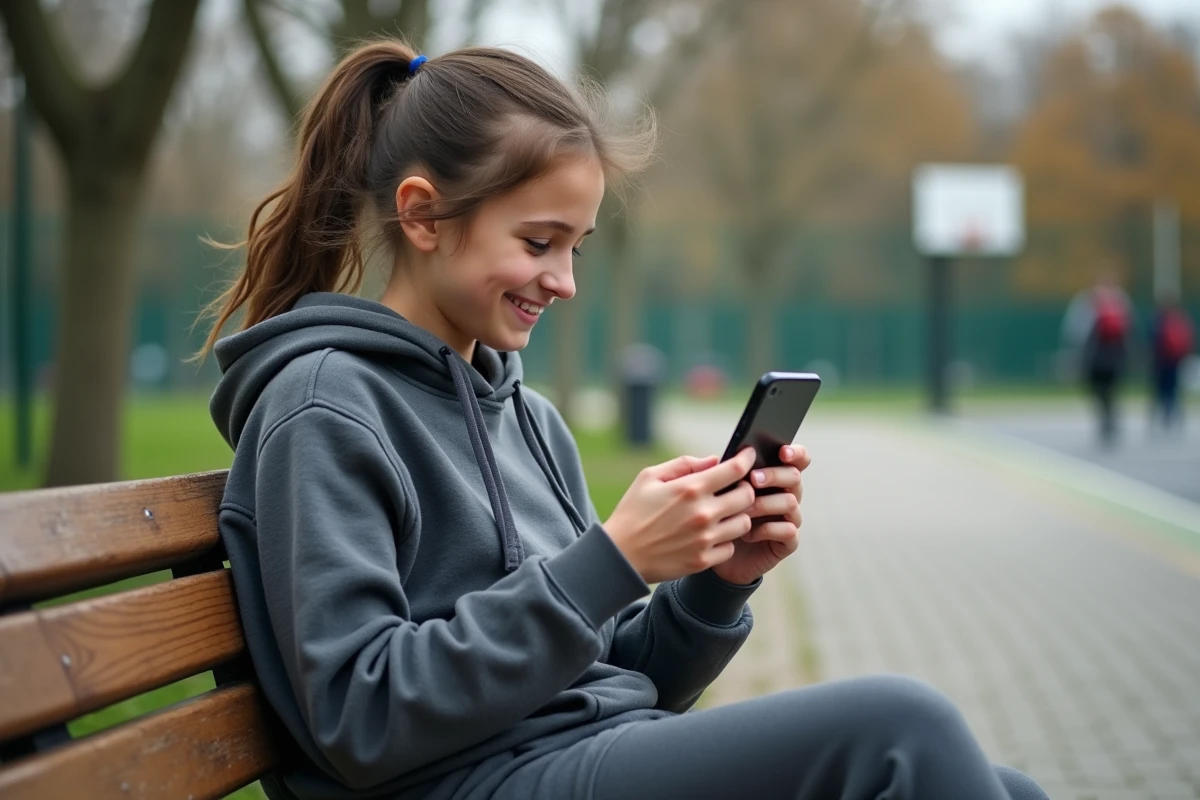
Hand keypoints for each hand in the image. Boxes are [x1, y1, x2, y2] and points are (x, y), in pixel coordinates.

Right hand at [603, 448, 757, 583]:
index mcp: (690, 488)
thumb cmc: (633, 512)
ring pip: (744, 523)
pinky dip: (725, 540)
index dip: (746, 459)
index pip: (734, 469)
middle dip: (744, 489)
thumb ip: (684, 464)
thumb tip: (714, 460)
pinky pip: (731, 547)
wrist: (620, 554)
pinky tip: (711, 536)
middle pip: (747, 497)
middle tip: (734, 489)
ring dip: (737, 516)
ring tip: (723, 514)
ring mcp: (705, 539)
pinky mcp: (703, 560)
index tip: (748, 456)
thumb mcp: (649, 477)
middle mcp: (702, 513)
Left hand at [710, 445, 809, 585]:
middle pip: (794, 477)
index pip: (796, 459)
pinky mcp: (787, 542)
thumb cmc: (715, 516)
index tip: (781, 452)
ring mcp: (789, 519)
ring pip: (791, 502)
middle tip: (753, 479)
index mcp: (773, 477)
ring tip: (742, 510)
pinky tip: (748, 534)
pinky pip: (788, 530)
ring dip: (765, 503)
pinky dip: (768, 530)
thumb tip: (717, 458)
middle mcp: (786, 495)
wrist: (715, 554)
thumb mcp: (714, 492)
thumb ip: (717, 474)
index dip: (795, 453)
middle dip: (774, 475)